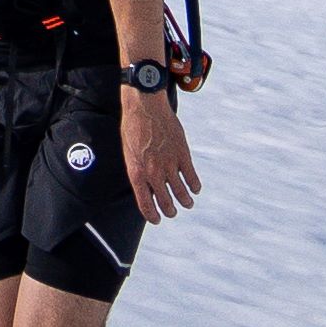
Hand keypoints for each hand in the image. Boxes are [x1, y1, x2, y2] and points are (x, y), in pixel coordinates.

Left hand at [120, 85, 197, 217]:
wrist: (145, 106)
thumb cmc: (133, 128)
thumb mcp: (129, 153)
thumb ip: (138, 171)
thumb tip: (146, 186)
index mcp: (137, 173)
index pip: (145, 205)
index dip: (152, 216)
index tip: (157, 220)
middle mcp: (153, 173)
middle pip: (165, 202)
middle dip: (170, 211)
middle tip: (172, 212)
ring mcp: (169, 164)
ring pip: (181, 193)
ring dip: (185, 201)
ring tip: (188, 204)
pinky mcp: (182, 155)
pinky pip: (191, 177)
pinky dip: (194, 185)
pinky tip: (195, 188)